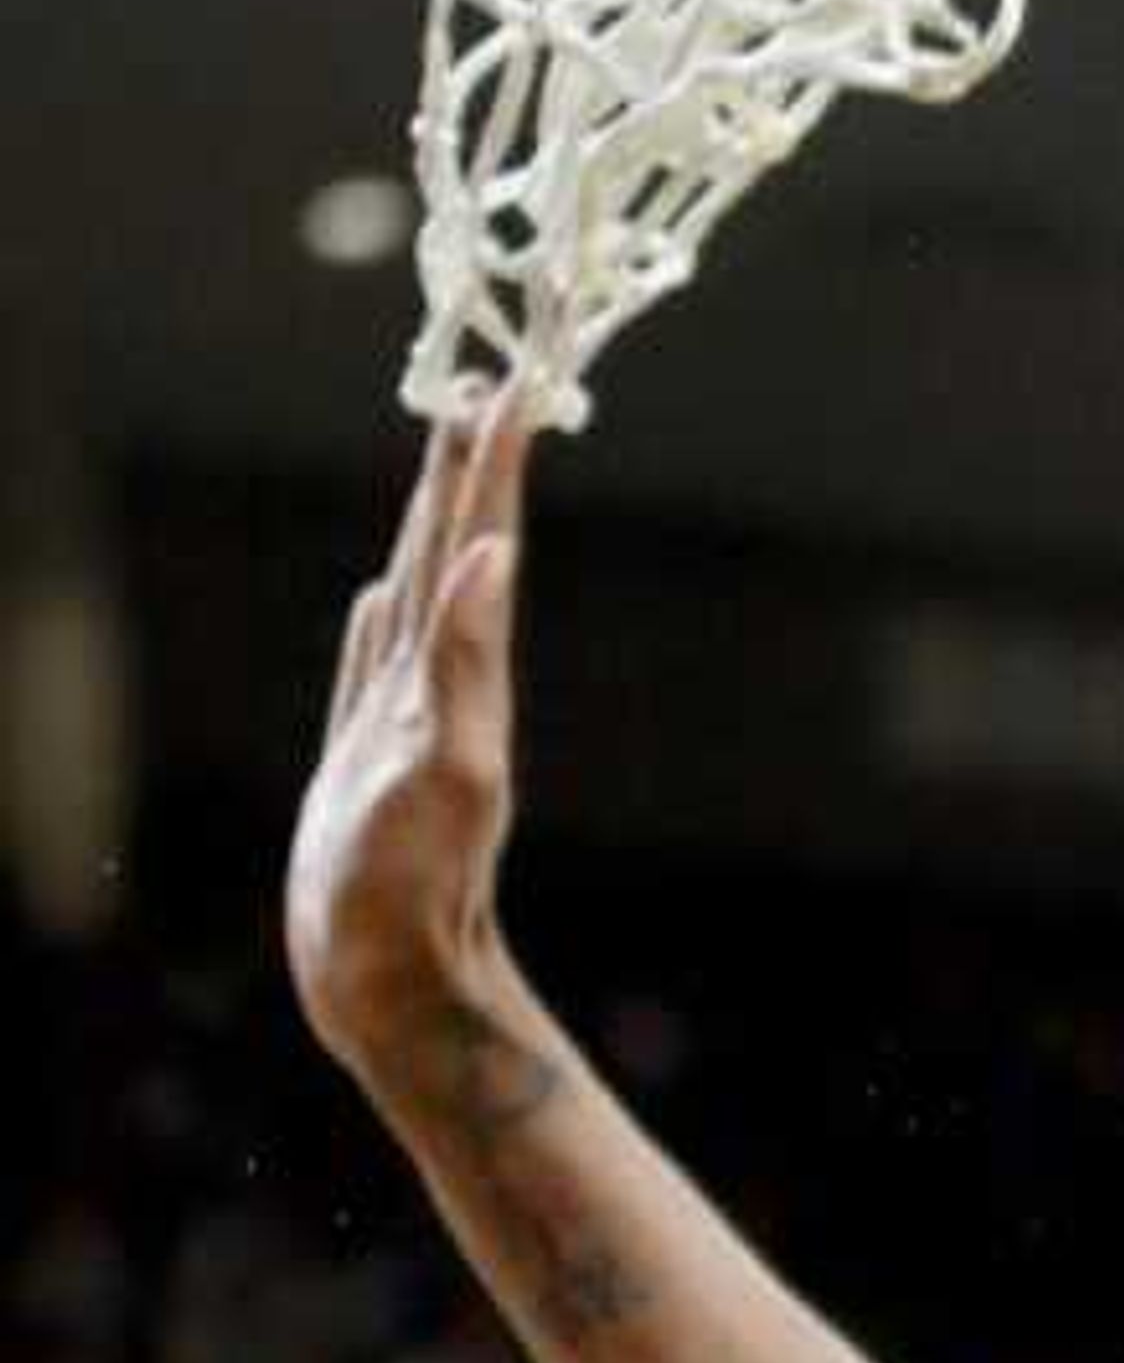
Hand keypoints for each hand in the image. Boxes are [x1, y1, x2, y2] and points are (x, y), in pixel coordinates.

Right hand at [286, 402, 538, 1076]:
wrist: (391, 976)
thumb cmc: (413, 886)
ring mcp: (403, 716)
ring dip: (432, 525)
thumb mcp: (449, 767)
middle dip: (467, 470)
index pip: (479, 542)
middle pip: (454, 550)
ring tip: (442, 464)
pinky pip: (376, 660)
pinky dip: (383, 614)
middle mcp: (439, 683)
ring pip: (419, 592)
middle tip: (485, 387)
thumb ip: (467, 660)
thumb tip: (494, 556)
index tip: (514, 386)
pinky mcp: (371, 753)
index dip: (491, 467)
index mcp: (460, 674)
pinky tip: (381, 592)